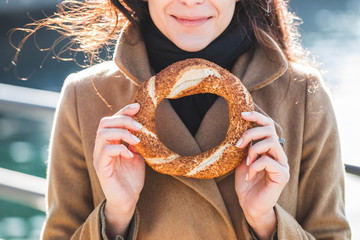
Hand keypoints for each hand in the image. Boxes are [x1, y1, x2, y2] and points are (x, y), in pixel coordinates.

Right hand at [93, 103, 144, 236]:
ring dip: (122, 133)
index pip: (113, 120)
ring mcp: (99, 157)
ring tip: (137, 140)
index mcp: (110, 142)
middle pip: (105, 123)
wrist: (128, 199)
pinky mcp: (101, 168)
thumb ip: (137, 141)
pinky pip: (105, 151)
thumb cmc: (131, 177)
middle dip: (123, 119)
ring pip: (103, 134)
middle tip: (140, 126)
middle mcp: (102, 147)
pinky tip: (130, 154)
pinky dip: (119, 148)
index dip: (124, 111)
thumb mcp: (138, 155)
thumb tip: (143, 126)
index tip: (138, 106)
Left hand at [235, 111, 289, 239]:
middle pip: (270, 130)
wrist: (250, 205)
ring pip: (272, 142)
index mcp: (269, 148)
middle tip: (238, 145)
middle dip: (251, 133)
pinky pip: (269, 161)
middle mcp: (278, 153)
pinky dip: (255, 165)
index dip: (257, 117)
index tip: (242, 114)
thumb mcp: (242, 160)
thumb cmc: (246, 182)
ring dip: (254, 150)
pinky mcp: (283, 175)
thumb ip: (245, 146)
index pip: (268, 125)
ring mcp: (282, 164)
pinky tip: (249, 175)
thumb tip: (240, 129)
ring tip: (246, 163)